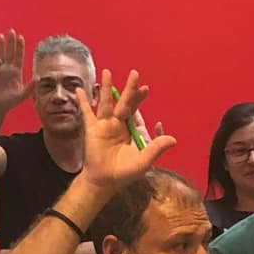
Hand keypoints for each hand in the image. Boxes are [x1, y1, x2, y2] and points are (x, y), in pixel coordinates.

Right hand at [0, 29, 33, 114]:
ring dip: (0, 46)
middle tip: (11, 31)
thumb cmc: (10, 102)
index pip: (19, 56)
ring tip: (1, 36)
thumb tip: (38, 78)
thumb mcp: (23, 95)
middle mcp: (8, 69)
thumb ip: (30, 87)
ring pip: (0, 55)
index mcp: (17, 72)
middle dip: (11, 42)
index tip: (20, 38)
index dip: (19, 47)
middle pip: (10, 52)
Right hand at [77, 69, 175, 192]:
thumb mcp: (144, 160)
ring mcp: (105, 126)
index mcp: (132, 131)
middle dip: (129, 89)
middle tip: (135, 74)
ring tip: (107, 72)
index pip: (138, 113)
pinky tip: (80, 90)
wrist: (105, 181)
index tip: (146, 91)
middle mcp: (119, 125)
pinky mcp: (93, 129)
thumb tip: (173, 138)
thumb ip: (156, 148)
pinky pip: (87, 112)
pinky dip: (83, 101)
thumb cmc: (125, 173)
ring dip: (106, 88)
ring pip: (106, 103)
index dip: (141, 102)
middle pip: (125, 103)